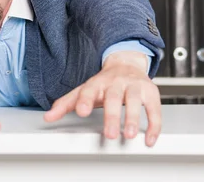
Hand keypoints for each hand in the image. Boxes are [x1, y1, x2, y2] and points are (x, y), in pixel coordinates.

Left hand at [44, 51, 160, 146]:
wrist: (126, 64)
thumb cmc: (104, 82)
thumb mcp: (84, 90)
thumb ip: (66, 104)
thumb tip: (48, 117)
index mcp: (97, 83)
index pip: (89, 90)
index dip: (85, 100)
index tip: (81, 111)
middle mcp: (116, 83)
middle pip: (114, 98)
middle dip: (112, 116)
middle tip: (110, 134)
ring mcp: (134, 86)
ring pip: (135, 101)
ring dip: (133, 118)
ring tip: (129, 134)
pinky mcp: (151, 92)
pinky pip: (155, 109)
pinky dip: (154, 125)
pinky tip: (150, 138)